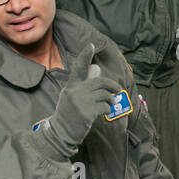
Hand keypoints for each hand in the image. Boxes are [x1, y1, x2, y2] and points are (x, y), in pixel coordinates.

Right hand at [38, 42, 115, 158]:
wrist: (60, 133)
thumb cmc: (68, 114)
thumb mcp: (73, 97)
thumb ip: (84, 84)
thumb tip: (96, 68)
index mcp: (71, 86)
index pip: (78, 67)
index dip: (85, 55)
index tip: (91, 45)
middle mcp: (75, 91)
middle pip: (99, 82)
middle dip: (112, 85)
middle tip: (118, 90)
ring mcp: (80, 101)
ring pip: (104, 94)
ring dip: (111, 99)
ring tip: (111, 103)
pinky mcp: (86, 112)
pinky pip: (104, 106)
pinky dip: (108, 108)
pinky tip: (106, 112)